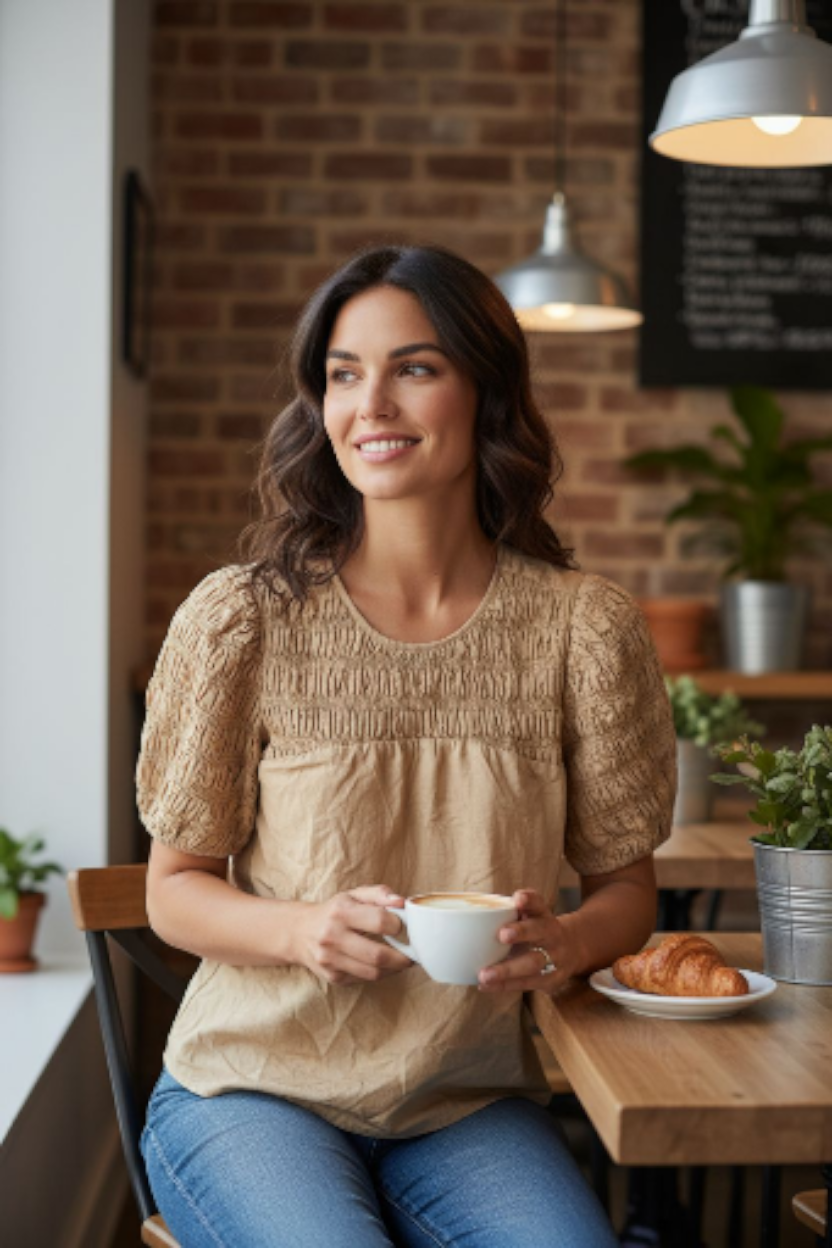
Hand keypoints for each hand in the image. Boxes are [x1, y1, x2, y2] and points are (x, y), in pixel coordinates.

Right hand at [294, 886, 412, 985]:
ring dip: (394, 969)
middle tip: (413, 954)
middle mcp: (332, 937)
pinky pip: (364, 980)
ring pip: (373, 973)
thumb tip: (402, 902)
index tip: (404, 926)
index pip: (379, 921)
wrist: (299, 932)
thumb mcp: (353, 895)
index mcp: (341, 912)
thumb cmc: (333, 911)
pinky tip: (384, 965)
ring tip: (402, 961)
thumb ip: (379, 894)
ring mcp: (330, 960)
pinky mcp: (332, 977)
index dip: (398, 925)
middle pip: (377, 955)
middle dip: (402, 957)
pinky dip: (379, 974)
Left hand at [478, 888, 573, 994]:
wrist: (571, 951)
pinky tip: (486, 986)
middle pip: (539, 931)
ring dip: (507, 970)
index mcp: (543, 915)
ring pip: (533, 963)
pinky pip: (527, 983)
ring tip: (485, 975)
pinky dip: (505, 986)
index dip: (529, 900)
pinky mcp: (551, 979)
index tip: (518, 899)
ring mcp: (554, 958)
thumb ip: (508, 915)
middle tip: (502, 935)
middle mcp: (551, 934)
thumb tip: (468, 918)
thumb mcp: (530, 918)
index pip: (538, 903)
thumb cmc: (536, 931)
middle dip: (522, 932)